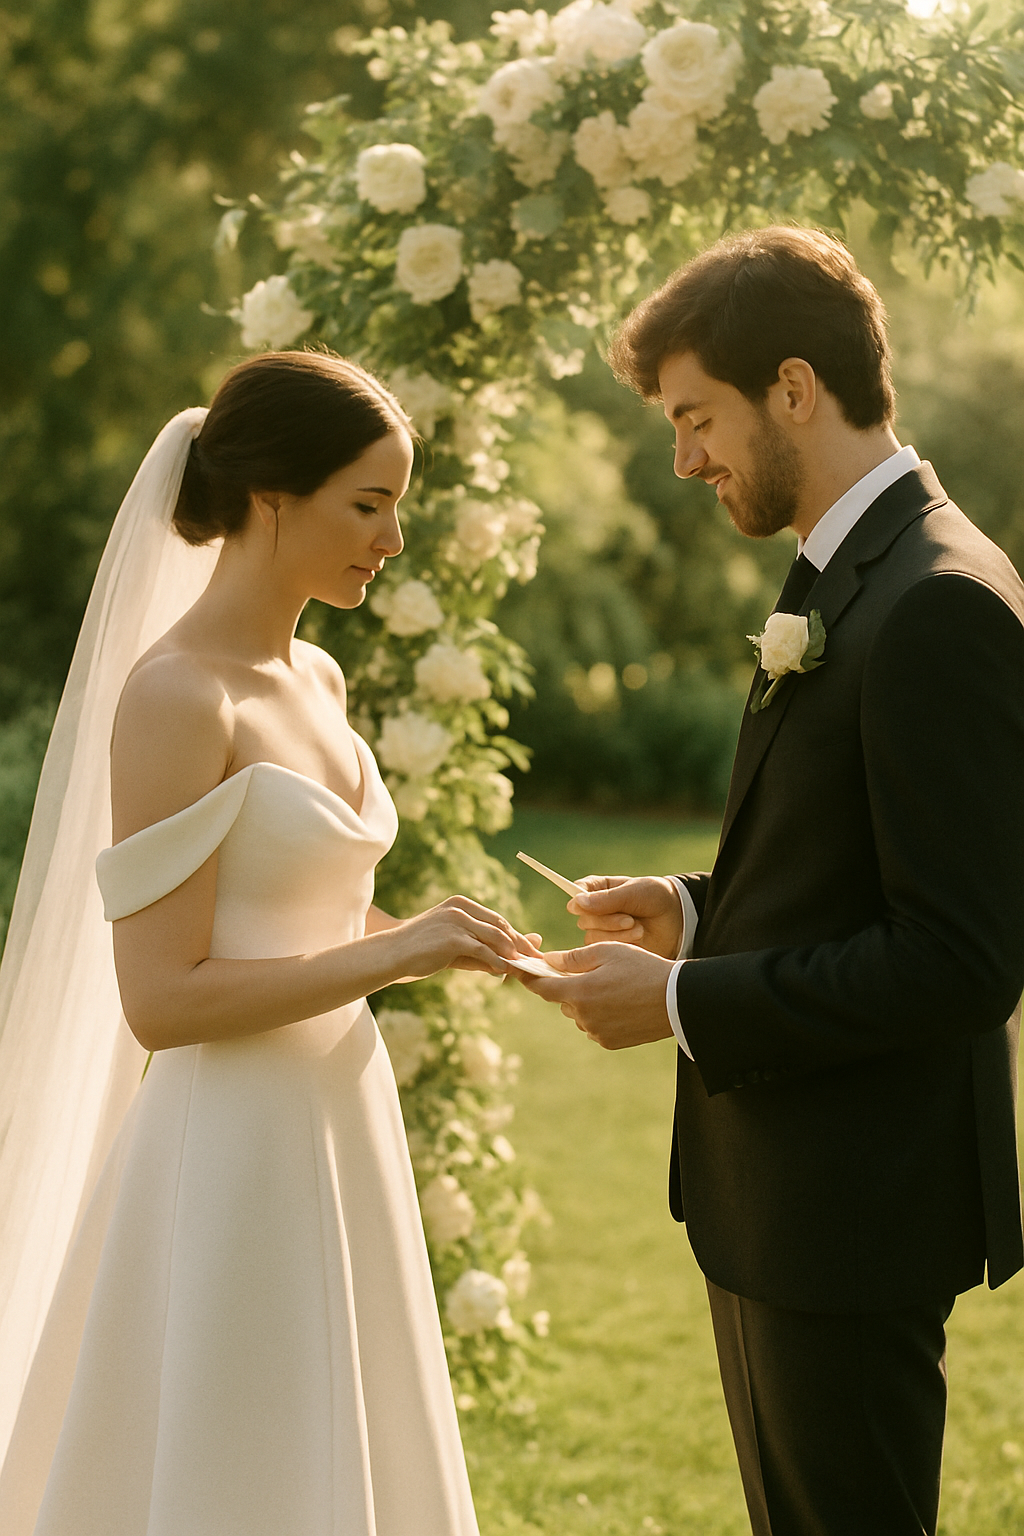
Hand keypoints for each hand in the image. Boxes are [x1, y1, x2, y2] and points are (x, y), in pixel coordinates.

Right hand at [395, 897, 540, 979]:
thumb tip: (510, 962)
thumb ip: (482, 950)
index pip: (496, 919)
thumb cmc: (422, 951)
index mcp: (461, 904)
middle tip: (536, 959)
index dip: (516, 935)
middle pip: (501, 925)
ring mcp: (457, 921)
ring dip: (513, 953)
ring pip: (495, 937)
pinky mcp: (453, 938)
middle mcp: (460, 908)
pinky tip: (505, 971)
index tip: (531, 949)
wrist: (392, 954)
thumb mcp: (454, 947)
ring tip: (525, 967)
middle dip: (520, 944)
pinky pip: (483, 951)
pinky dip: (498, 961)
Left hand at [515, 940, 673, 1049]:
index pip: (541, 987)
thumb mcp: (608, 952)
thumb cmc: (643, 968)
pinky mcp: (610, 1042)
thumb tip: (548, 960)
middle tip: (591, 972)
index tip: (517, 970)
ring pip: (579, 1013)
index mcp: (579, 992)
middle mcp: (583, 1017)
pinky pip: (594, 1026)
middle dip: (569, 986)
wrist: (677, 1000)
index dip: (527, 977)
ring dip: (585, 1001)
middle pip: (562, 1000)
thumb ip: (574, 958)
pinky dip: (600, 1015)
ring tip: (613, 986)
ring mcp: (596, 1032)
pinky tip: (621, 1003)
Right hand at [569, 875, 682, 960]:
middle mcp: (597, 911)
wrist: (678, 919)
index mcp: (599, 889)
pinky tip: (639, 938)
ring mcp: (603, 931)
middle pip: (584, 919)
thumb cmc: (656, 897)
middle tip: (628, 919)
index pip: (577, 892)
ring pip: (592, 937)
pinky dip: (622, 944)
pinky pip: (605, 952)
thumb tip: (577, 903)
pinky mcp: (612, 949)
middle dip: (606, 921)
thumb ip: (607, 899)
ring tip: (638, 928)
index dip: (579, 900)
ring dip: (616, 934)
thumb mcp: (635, 892)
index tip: (585, 904)